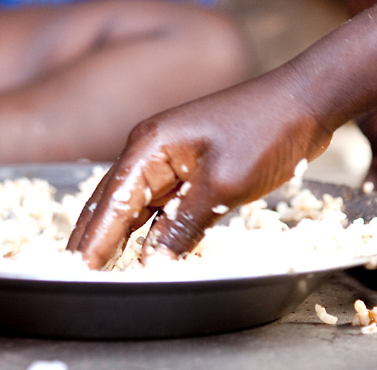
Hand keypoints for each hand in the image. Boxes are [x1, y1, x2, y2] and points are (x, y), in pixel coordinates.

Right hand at [67, 76, 333, 268]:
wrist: (303, 102)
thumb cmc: (264, 131)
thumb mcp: (222, 185)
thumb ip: (183, 227)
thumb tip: (153, 263)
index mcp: (149, 147)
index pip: (110, 203)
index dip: (92, 241)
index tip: (74, 272)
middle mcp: (150, 152)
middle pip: (111, 203)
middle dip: (92, 239)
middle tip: (74, 275)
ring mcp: (170, 160)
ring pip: (134, 206)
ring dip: (117, 236)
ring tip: (96, 268)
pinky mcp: (190, 169)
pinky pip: (160, 205)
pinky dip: (149, 229)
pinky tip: (141, 249)